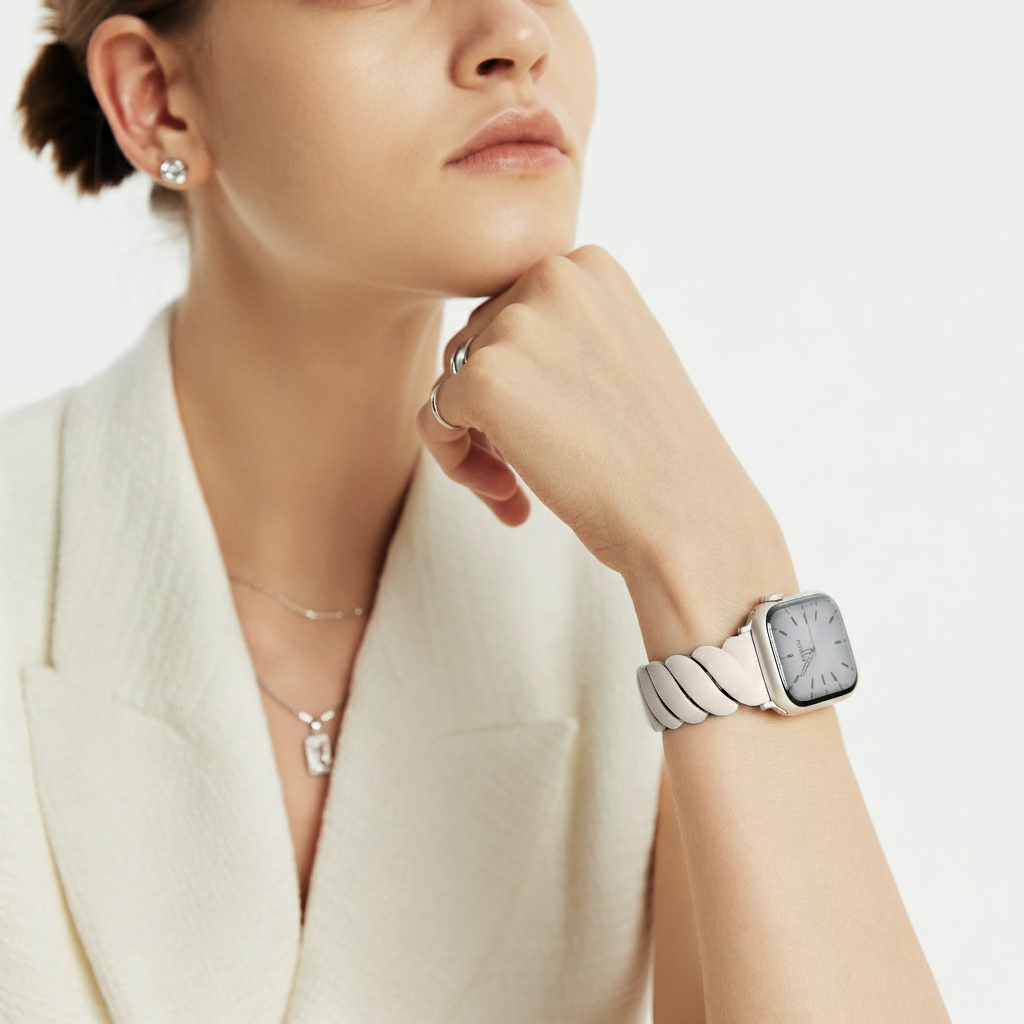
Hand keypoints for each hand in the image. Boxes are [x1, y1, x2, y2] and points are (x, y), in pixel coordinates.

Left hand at [416, 245, 794, 630]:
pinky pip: (432, 417)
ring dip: (475, 438)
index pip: (511, 312)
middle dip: (491, 408)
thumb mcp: (620, 354)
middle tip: (528, 466)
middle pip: (474, 342)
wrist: (686, 513)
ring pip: (450, 380)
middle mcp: (551, 276)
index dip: (520, 378)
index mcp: (588, 266)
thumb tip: (486, 347)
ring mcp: (516, 323)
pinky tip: (508, 496)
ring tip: (518, 486)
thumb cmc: (657, 452)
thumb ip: (562, 332)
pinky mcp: (485, 376)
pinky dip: (455, 462)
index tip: (552, 426)